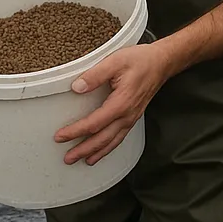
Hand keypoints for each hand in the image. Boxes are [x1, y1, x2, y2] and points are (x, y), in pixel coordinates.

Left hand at [54, 43, 173, 165]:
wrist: (161, 63)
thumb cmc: (140, 61)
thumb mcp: (114, 61)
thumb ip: (94, 75)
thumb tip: (77, 87)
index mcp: (121, 103)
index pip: (94, 123)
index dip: (76, 131)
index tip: (61, 136)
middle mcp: (127, 115)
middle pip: (102, 139)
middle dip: (84, 150)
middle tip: (68, 158)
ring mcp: (131, 118)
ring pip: (112, 141)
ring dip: (96, 153)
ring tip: (82, 160)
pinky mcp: (132, 117)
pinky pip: (119, 137)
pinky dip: (108, 148)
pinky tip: (101, 151)